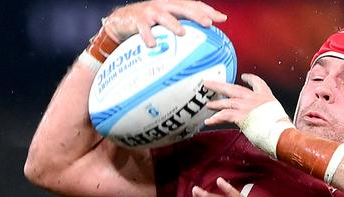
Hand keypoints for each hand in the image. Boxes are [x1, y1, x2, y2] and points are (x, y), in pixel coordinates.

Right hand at [104, 0, 226, 46]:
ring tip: (182, 33)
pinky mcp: (137, 20)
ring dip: (173, 24)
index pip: (193, 5)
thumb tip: (203, 38)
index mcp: (172, 5)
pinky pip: (143, 29)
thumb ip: (182, 25)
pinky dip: (148, 36)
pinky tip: (153, 45)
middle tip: (208, 24)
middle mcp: (163, 5)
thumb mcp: (166, 22)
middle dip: (196, 15)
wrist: (121, 21)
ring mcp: (150, 11)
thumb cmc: (149, 23)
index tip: (222, 19)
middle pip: (183, 7)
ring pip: (164, 16)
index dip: (208, 11)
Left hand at [204, 73, 279, 125]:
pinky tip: (209, 121)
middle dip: (220, 85)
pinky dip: (215, 119)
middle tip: (208, 83)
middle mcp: (255, 98)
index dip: (250, 79)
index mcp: (266, 96)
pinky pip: (224, 116)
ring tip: (209, 104)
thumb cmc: (281, 129)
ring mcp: (247, 106)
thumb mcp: (277, 114)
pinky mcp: (240, 116)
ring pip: (227, 101)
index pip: (257, 83)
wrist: (282, 134)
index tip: (244, 76)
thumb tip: (264, 119)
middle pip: (234, 88)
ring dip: (216, 103)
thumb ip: (267, 112)